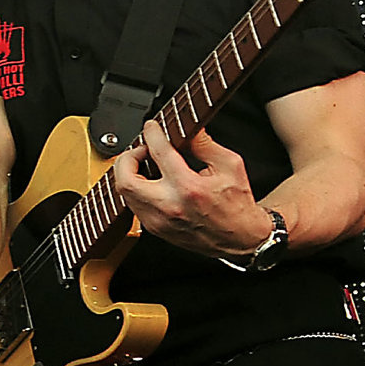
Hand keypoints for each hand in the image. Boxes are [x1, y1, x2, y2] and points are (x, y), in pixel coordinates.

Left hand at [113, 121, 268, 256]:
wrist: (240, 238)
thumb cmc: (237, 204)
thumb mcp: (230, 165)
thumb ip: (205, 145)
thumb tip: (188, 129)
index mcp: (189, 187)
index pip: (159, 153)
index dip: (152, 134)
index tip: (151, 127)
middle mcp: (169, 206)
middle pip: (125, 180)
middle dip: (127, 159)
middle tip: (140, 150)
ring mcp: (158, 221)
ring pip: (124, 195)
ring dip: (129, 174)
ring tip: (145, 164)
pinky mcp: (154, 229)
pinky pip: (133, 206)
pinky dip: (136, 190)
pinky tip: (149, 183)